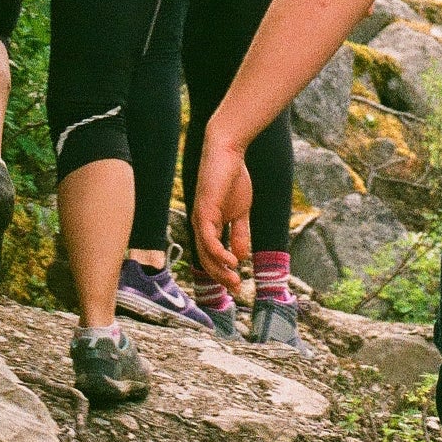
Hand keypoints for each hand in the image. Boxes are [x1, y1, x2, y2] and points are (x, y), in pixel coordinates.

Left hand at [190, 121, 252, 289]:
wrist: (228, 152)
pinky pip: (207, 238)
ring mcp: (200, 218)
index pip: (212, 256)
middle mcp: (201, 225)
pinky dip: (218, 252)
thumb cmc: (233, 178)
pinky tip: (231, 261)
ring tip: (234, 280)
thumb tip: (241, 257)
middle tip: (237, 289)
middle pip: (206, 259)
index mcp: (210, 225)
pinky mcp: (203, 210)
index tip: (238, 286)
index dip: (223, 272)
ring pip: (205, 253)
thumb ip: (240, 233)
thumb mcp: (241, 212)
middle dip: (221, 277)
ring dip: (219, 269)